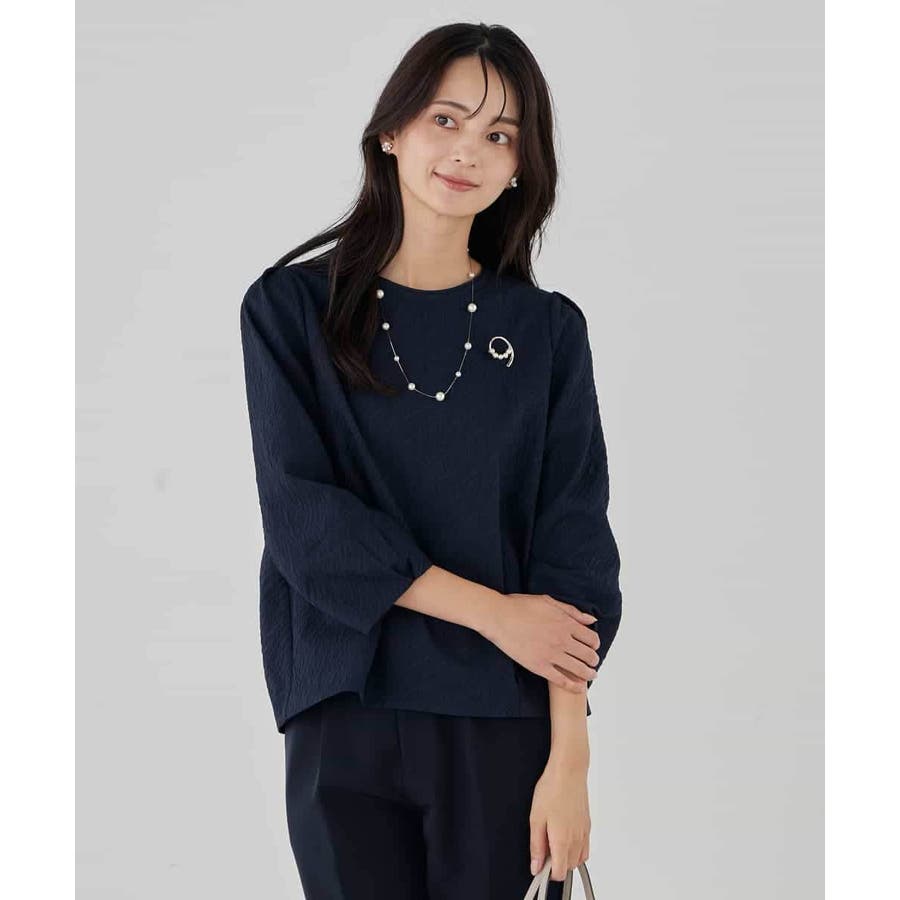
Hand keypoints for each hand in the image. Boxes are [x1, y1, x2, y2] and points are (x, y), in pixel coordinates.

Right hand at [479, 593, 600, 692]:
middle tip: (592, 662)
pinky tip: (578, 687)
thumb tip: (590, 619)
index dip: (595, 644)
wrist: (499, 617)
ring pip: (579, 669)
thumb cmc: (521, 606)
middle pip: (588, 655)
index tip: (592, 647)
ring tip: (590, 675)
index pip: (592, 638)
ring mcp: (551, 654)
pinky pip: (561, 680)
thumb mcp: (549, 601)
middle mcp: (562, 640)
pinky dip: (573, 686)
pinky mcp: (539, 666)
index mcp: (565, 623)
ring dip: (588, 674)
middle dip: (594, 660)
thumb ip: (572, 611)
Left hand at [529, 755, 591, 880]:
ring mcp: (584, 832)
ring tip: (553, 840)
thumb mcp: (535, 818)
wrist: (569, 770)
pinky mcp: (588, 824)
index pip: (560, 873)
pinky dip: (576, 849)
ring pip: (579, 858)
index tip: (539, 864)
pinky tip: (565, 835)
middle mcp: (577, 839)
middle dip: (556, 864)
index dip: (548, 873)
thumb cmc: (552, 789)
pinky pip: (585, 846)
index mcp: (562, 840)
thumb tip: (536, 865)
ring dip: (567, 857)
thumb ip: (536, 845)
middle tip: (544, 848)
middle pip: (569, 867)